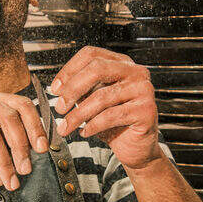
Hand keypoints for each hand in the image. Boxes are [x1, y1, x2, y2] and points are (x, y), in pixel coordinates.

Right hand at [0, 92, 48, 194]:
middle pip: (8, 117)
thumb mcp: (1, 145)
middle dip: (21, 146)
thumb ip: (17, 139)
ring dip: (5, 162)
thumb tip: (41, 145)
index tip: (42, 148)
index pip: (21, 104)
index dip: (35, 126)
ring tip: (11, 181)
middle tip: (26, 169)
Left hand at [51, 46, 162, 170]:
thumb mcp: (92, 100)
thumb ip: (80, 89)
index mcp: (120, 63)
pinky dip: (93, 125)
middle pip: (97, 69)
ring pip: (102, 96)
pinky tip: (85, 132)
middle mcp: (135, 71)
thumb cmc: (114, 122)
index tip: (55, 88)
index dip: (69, 70)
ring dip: (78, 114)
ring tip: (66, 126)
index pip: (91, 54)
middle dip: (73, 89)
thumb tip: (59, 89)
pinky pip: (111, 115)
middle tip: (60, 107)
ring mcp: (143, 89)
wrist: (135, 146)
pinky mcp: (146, 110)